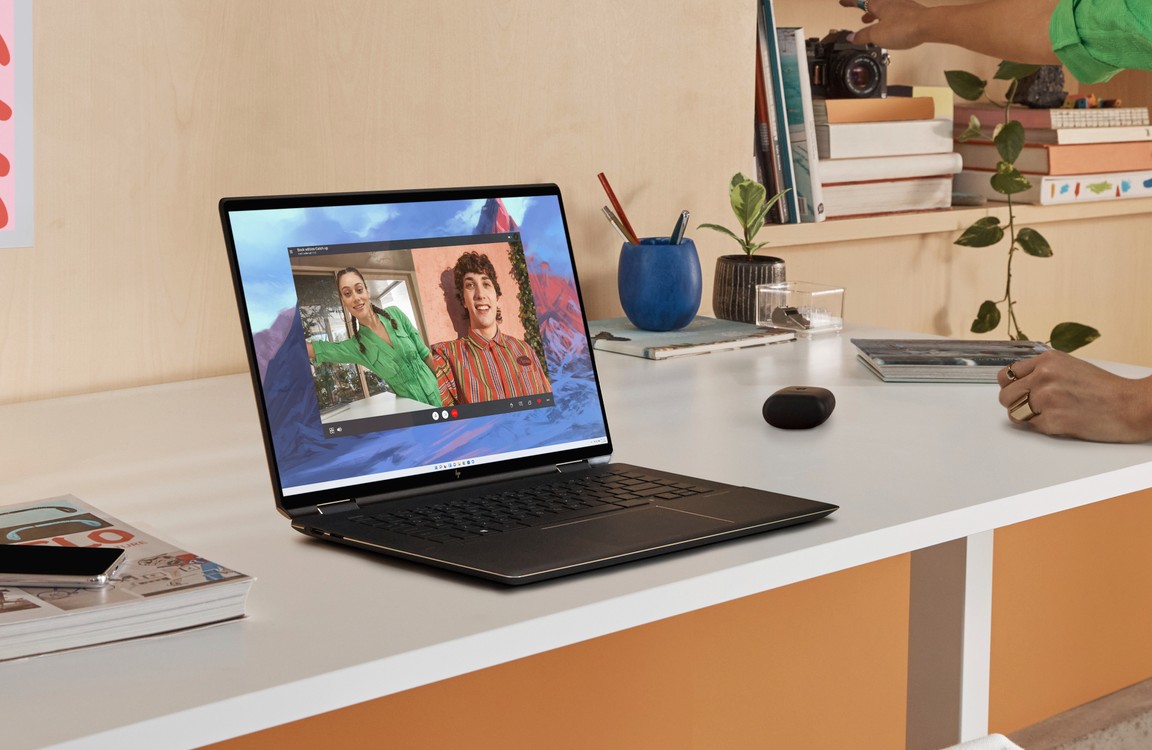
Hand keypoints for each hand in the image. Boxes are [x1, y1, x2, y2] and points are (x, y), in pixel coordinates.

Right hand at [836, 0, 932, 49]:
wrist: (929, 25)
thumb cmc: (904, 27)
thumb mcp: (877, 35)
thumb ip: (862, 36)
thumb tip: (850, 37)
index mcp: (879, 5)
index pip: (859, 2)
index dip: (850, 2)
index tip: (842, 2)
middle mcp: (890, 2)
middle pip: (874, 4)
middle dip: (866, 10)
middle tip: (861, 17)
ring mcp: (903, 6)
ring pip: (886, 9)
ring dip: (877, 16)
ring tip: (875, 23)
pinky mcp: (912, 13)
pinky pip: (896, 14)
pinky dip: (889, 20)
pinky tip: (891, 27)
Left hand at [997, 350, 1151, 442]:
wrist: (1130, 405)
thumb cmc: (1104, 388)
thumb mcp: (1070, 366)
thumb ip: (1042, 371)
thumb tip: (1017, 382)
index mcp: (1047, 360)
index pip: (1007, 375)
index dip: (1011, 387)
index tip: (1018, 392)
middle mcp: (1043, 376)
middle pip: (1005, 395)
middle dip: (1015, 403)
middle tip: (1032, 407)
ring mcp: (1046, 398)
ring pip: (1014, 412)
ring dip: (1025, 416)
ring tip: (1046, 414)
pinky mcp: (1052, 420)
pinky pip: (1031, 427)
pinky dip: (1042, 427)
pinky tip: (1061, 421)